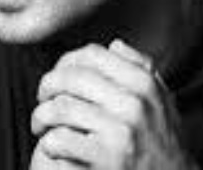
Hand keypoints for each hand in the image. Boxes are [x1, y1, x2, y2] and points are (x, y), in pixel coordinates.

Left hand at [29, 40, 197, 169]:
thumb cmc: (162, 141)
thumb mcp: (161, 100)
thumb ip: (141, 68)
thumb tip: (114, 44)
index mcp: (144, 83)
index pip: (92, 54)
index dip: (66, 61)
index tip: (58, 75)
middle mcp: (134, 104)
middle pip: (71, 78)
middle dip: (47, 87)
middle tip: (42, 100)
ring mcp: (120, 133)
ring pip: (61, 108)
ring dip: (41, 116)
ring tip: (40, 125)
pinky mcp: (106, 160)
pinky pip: (60, 140)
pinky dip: (48, 142)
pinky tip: (51, 147)